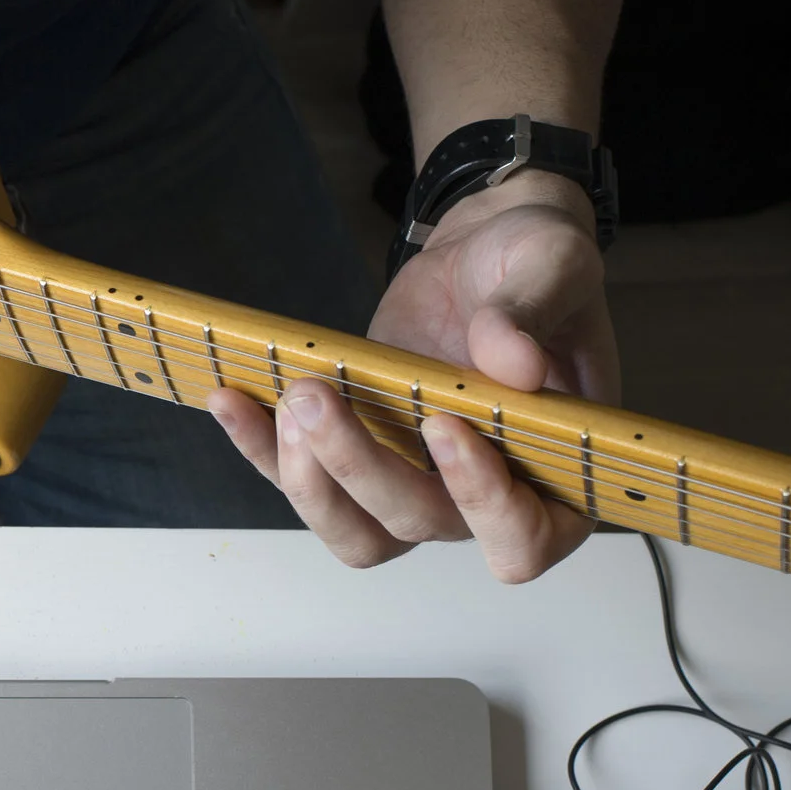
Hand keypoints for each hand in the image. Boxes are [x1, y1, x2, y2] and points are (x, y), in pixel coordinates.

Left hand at [210, 171, 619, 579]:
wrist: (482, 252)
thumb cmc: (536, 267)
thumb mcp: (555, 266)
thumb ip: (535, 312)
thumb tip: (512, 360)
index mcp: (558, 475)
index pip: (524, 537)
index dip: (483, 501)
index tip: (443, 425)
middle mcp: (486, 500)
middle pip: (420, 524)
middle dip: (361, 467)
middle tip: (319, 396)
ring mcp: (419, 487)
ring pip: (357, 532)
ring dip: (309, 480)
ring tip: (289, 400)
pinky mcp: (361, 462)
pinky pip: (308, 485)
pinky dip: (263, 451)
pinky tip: (233, 401)